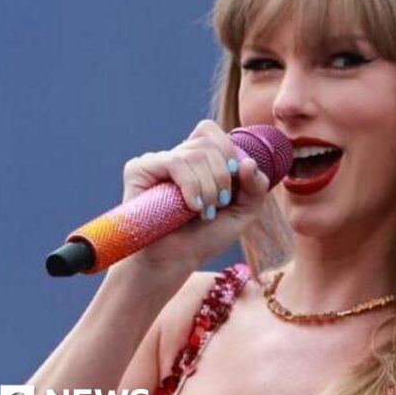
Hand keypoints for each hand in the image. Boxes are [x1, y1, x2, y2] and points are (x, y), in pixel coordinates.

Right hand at [120, 119, 271, 277]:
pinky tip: (191, 206)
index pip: (213, 133)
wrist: (174, 262)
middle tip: (219, 204)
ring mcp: (158, 162)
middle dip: (223, 176)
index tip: (234, 184)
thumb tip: (248, 162)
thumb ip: (256, 187)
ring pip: (195, 153)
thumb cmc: (205, 238)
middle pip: (210, 143)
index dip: (229, 153)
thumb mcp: (244, 213)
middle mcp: (177, 156)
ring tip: (205, 212)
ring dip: (208, 187)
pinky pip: (175, 162)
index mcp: (199, 160)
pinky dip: (191, 185)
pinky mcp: (139, 170)